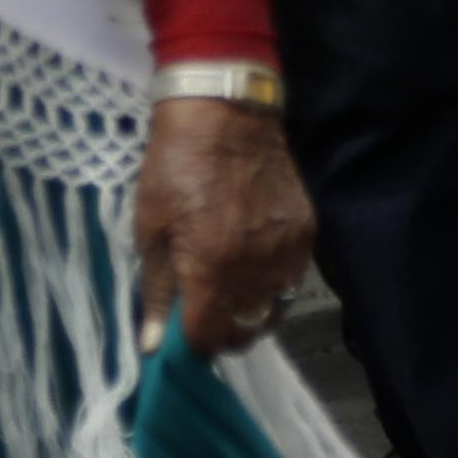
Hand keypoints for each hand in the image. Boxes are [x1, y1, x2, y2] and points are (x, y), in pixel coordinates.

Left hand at [134, 97, 313, 353]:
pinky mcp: (307, 232)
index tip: (181, 336)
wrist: (224, 112)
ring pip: (274, 310)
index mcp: (211, 270)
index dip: (192, 345)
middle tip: (205, 314)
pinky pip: (293, 278)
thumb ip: (157, 290)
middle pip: (245, 331)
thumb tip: (152, 344)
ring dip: (251, 311)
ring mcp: (287, 252)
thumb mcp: (150, 227)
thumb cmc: (174, 166)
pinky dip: (275, 281)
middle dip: (222, 333)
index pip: (208, 339)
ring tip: (232, 292)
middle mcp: (256, 270)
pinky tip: (257, 263)